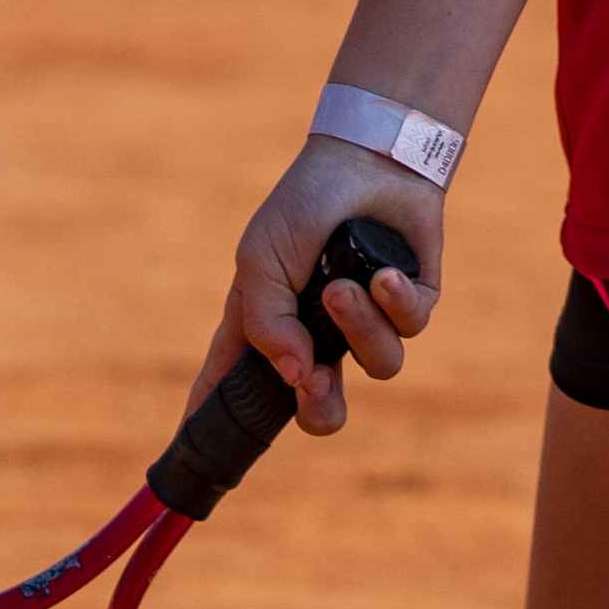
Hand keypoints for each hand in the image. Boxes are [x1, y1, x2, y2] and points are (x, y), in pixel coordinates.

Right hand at [185, 137, 442, 439]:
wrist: (367, 158)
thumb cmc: (304, 207)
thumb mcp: (260, 260)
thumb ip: (268, 325)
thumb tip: (297, 378)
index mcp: (271, 328)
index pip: (236, 387)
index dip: (216, 422)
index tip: (196, 450)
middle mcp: (320, 336)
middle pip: (320, 409)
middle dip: (320, 408)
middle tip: (317, 383)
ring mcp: (368, 322)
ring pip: (377, 367)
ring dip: (360, 327)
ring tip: (344, 286)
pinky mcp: (412, 303)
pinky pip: (411, 329)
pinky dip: (394, 302)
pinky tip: (383, 272)